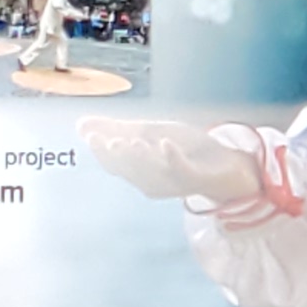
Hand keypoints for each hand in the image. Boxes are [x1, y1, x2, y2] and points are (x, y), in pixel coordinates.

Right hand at [87, 116, 266, 210]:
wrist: (227, 167)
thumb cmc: (185, 151)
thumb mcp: (149, 134)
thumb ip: (116, 130)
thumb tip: (79, 125)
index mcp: (138, 170)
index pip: (114, 162)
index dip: (101, 151)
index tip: (90, 135)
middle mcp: (152, 180)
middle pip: (131, 169)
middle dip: (117, 155)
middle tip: (104, 141)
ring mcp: (174, 181)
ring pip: (153, 171)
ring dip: (141, 157)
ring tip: (131, 142)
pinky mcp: (197, 178)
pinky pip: (183, 170)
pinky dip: (172, 158)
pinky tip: (165, 144)